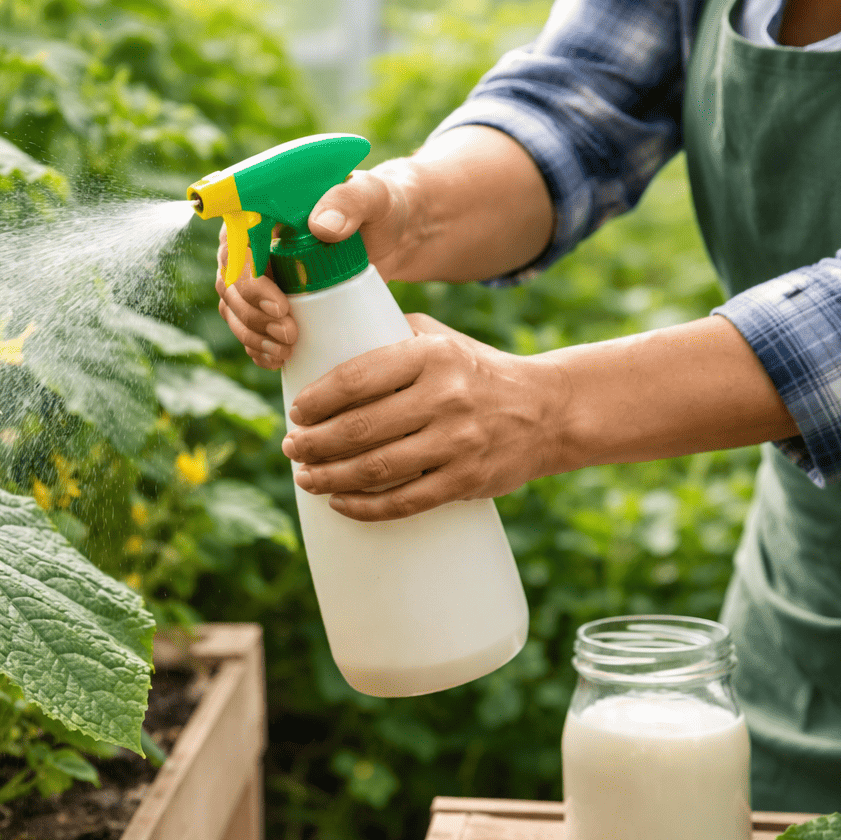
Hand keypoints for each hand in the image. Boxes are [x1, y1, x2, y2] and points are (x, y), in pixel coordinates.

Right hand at [215, 163, 415, 369]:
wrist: (393, 236)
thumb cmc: (379, 208)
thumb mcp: (371, 196)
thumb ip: (349, 201)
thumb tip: (322, 226)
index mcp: (261, 211)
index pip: (236, 247)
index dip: (249, 281)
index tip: (280, 306)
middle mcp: (251, 243)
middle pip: (231, 285)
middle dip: (253, 317)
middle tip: (289, 334)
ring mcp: (260, 275)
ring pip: (235, 310)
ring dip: (252, 336)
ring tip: (285, 351)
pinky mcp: (272, 300)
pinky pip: (249, 327)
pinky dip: (257, 346)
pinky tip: (277, 359)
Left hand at [280, 313, 571, 520]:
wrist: (549, 410)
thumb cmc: (476, 371)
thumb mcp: (440, 338)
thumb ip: (389, 333)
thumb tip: (328, 334)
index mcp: (430, 355)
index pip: (356, 378)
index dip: (317, 401)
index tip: (296, 413)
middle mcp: (444, 397)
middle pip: (358, 428)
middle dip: (313, 443)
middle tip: (291, 447)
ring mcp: (457, 442)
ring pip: (376, 468)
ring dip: (330, 476)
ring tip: (305, 477)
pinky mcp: (466, 480)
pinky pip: (404, 501)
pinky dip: (364, 506)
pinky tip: (340, 502)